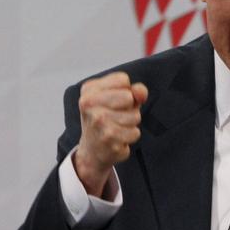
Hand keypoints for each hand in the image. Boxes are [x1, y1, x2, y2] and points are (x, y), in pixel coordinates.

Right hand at [74, 72, 147, 196]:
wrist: (93, 150)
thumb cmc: (107, 119)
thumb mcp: (118, 99)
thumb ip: (134, 90)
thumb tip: (141, 92)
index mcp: (89, 90)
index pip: (122, 80)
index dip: (126, 91)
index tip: (114, 101)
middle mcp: (89, 104)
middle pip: (129, 97)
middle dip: (130, 108)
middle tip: (117, 116)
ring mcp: (98, 122)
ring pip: (135, 116)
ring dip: (131, 123)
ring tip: (117, 127)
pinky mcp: (109, 139)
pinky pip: (135, 133)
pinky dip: (130, 136)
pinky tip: (118, 138)